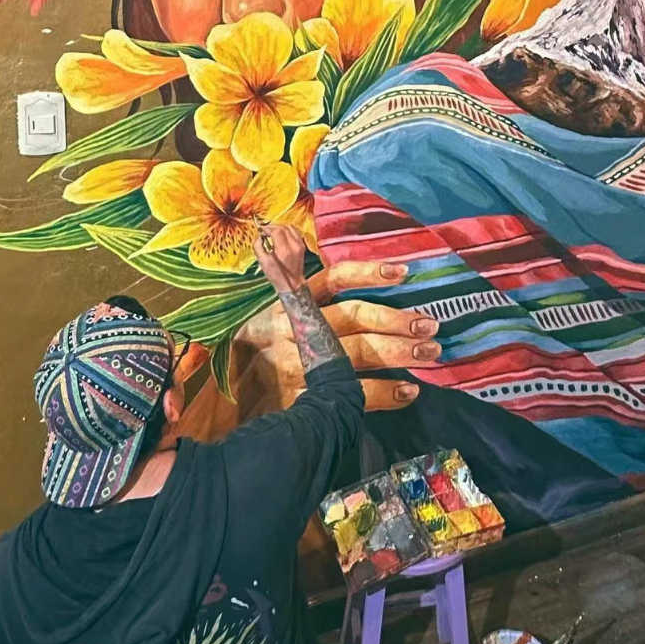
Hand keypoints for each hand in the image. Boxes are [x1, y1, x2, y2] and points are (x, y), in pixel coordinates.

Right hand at [233, 256, 440, 412]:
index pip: (332, 279)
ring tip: (430, 353)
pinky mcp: (300, 398)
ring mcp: (297, 365)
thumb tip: (291, 241)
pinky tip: (407, 392)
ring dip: (398, 353)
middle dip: (395, 320)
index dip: (368, 272)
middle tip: (431, 325)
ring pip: (357, 353)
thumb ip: (289, 285)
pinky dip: (383, 394)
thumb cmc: (246, 355)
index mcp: (286, 303)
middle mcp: (293, 328)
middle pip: (353, 317)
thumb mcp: (265, 315)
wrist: (213, 403)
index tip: (403, 272)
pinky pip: (351, 394)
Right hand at [252, 221, 308, 293]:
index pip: (276, 230)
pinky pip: (295, 232)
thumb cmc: (277, 275)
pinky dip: (287, 230)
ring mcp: (300, 245)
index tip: (262, 231)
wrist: (291, 284)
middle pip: (283, 227)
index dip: (267, 228)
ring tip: (273, 231)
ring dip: (280, 227)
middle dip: (273, 227)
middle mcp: (294, 246)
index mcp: (284, 250)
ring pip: (290, 227)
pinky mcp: (302, 246)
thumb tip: (259, 237)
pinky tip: (282, 234)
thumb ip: (258, 247)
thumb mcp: (263, 263)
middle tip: (265, 230)